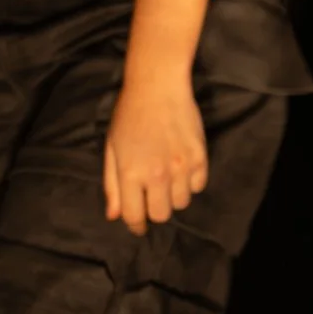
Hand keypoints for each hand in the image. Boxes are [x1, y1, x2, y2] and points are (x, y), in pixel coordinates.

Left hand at [103, 75, 207, 234]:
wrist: (158, 87)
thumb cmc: (129, 115)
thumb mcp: (112, 149)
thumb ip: (112, 185)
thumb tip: (114, 216)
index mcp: (130, 172)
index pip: (134, 215)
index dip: (135, 225)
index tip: (138, 226)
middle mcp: (157, 174)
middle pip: (161, 214)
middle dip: (155, 210)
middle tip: (152, 197)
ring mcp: (181, 167)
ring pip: (181, 202)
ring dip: (173, 196)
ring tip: (168, 178)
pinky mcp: (200, 158)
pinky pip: (198, 186)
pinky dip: (190, 183)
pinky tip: (182, 167)